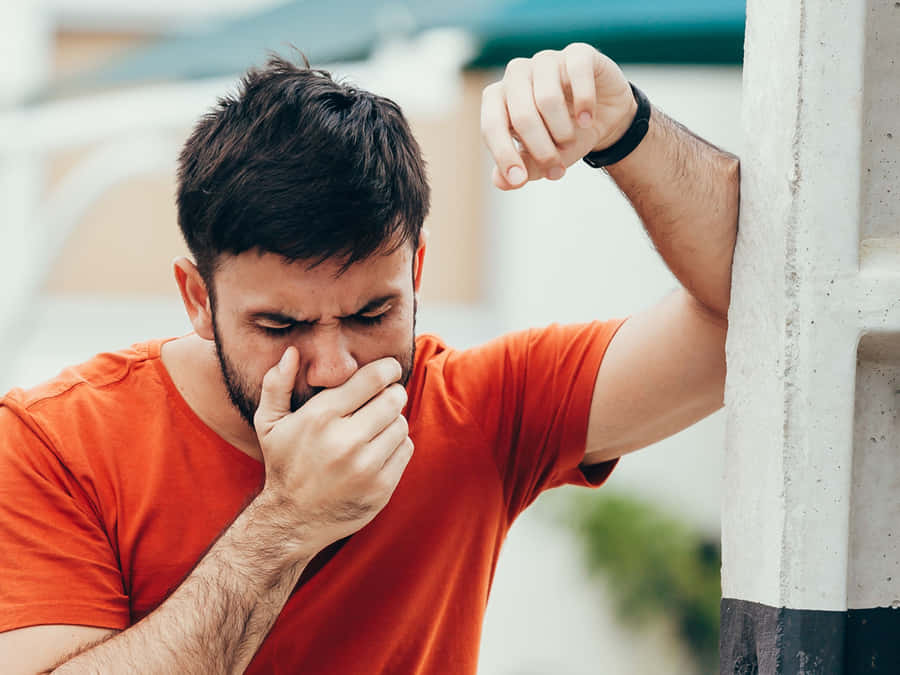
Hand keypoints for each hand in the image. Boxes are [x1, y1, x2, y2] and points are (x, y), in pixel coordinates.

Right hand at [253, 347, 412, 551]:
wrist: (293, 520)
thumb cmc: (284, 464)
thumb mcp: (269, 423)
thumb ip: (275, 384)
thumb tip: (292, 352)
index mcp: (321, 417)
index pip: (373, 379)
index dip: (387, 368)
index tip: (389, 368)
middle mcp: (345, 441)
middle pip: (393, 398)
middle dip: (391, 393)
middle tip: (383, 397)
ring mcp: (366, 466)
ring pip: (401, 423)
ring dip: (392, 421)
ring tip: (374, 427)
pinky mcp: (381, 487)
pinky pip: (405, 449)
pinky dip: (396, 445)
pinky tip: (377, 449)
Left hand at [480, 42, 636, 189]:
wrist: (604, 118)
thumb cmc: (564, 137)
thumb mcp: (544, 159)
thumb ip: (523, 168)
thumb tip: (501, 182)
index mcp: (499, 98)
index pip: (492, 124)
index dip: (504, 153)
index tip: (519, 179)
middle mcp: (517, 75)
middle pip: (521, 113)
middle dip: (540, 148)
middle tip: (556, 169)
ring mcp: (546, 60)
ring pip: (548, 96)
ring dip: (561, 130)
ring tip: (570, 142)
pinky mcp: (577, 53)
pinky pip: (577, 72)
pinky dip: (584, 102)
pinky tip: (588, 119)